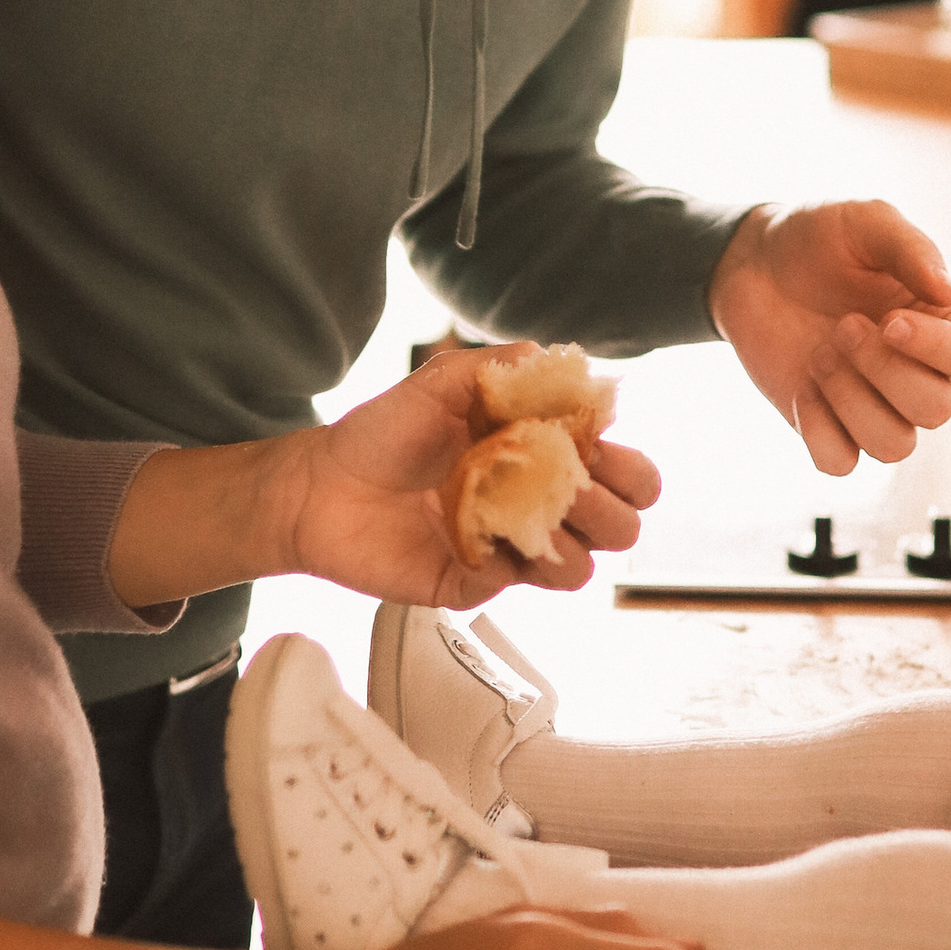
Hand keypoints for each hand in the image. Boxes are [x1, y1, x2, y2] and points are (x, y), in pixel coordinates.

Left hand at [275, 345, 659, 610]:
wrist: (321, 484)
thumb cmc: (384, 430)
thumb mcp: (446, 381)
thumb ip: (506, 368)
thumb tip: (561, 362)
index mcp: (546, 457)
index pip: (626, 475)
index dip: (630, 468)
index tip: (597, 449)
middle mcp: (538, 507)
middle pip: (620, 529)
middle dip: (609, 509)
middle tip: (570, 488)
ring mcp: (509, 550)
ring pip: (581, 570)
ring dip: (567, 542)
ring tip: (527, 516)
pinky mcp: (472, 584)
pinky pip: (511, 587)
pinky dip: (504, 563)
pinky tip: (478, 540)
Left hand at [709, 200, 950, 476]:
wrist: (753, 261)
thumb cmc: (819, 234)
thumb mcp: (867, 223)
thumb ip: (913, 250)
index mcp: (940, 323)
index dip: (933, 350)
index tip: (889, 320)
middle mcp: (916, 370)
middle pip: (935, 411)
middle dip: (885, 372)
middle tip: (843, 326)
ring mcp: (872, 403)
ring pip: (894, 446)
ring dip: (852, 402)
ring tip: (821, 353)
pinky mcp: (827, 426)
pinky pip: (840, 463)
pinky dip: (820, 432)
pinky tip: (803, 390)